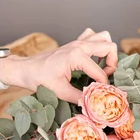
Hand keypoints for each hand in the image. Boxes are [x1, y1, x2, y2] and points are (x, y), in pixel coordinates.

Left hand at [0, 28, 117, 102]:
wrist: (26, 69)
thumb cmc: (39, 79)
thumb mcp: (59, 91)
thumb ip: (79, 97)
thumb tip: (93, 103)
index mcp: (76, 56)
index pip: (100, 71)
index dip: (103, 84)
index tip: (100, 92)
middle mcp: (79, 45)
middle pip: (109, 46)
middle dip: (112, 63)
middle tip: (106, 76)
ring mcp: (77, 42)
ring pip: (103, 37)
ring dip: (107, 50)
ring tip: (102, 65)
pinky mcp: (74, 43)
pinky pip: (92, 35)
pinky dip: (98, 44)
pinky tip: (94, 57)